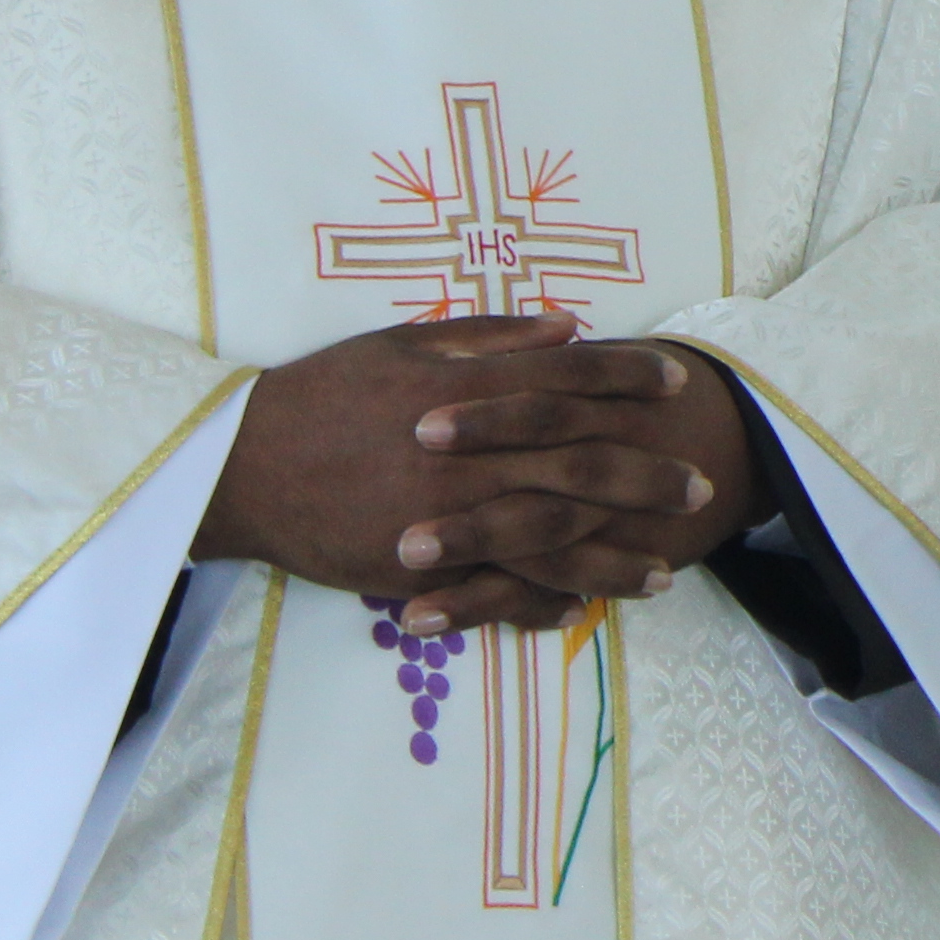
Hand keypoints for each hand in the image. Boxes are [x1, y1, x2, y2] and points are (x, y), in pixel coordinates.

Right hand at [196, 315, 763, 635]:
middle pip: (579, 464)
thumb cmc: (323, 394)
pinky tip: (582, 612)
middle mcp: (470, 454)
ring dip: (613, 559)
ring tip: (665, 572)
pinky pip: (495, 591)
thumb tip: (567, 327)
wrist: (240, 464)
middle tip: (700, 486)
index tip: (678, 381)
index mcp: (469, 393)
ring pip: (551, 541)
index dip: (629, 377)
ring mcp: (447, 516)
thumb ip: (489, 338)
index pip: (570, 378)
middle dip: (647, 476)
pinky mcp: (419, 567)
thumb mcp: (402, 344)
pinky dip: (542, 603)